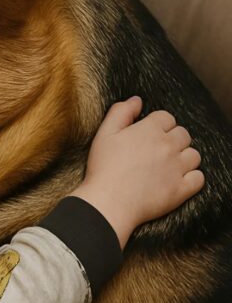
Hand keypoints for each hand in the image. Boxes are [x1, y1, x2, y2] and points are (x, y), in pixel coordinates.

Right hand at [68, 97, 203, 248]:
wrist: (108, 201)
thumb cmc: (103, 167)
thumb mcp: (104, 133)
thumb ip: (120, 112)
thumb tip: (136, 100)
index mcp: (150, 130)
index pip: (166, 117)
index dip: (157, 125)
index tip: (147, 135)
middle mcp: (168, 146)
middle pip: (183, 134)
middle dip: (172, 139)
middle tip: (156, 151)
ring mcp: (177, 168)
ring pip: (194, 155)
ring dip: (184, 157)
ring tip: (167, 165)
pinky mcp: (182, 189)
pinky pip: (199, 178)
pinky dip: (192, 177)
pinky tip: (176, 179)